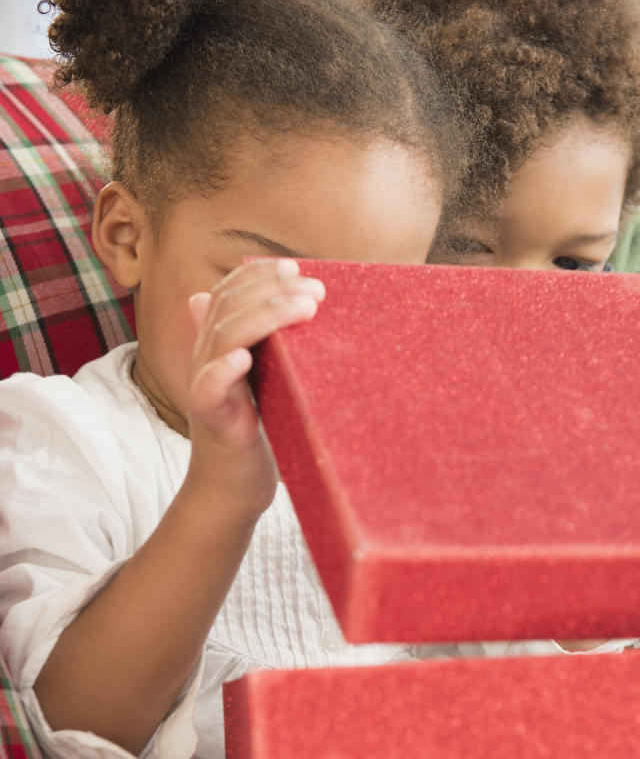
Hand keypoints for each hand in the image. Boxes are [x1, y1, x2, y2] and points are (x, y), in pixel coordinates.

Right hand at [186, 258, 324, 515]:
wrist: (232, 489)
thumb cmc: (254, 433)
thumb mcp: (261, 381)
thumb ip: (262, 345)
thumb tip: (280, 311)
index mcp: (217, 346)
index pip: (228, 294)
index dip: (257, 275)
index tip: (295, 268)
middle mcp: (206, 360)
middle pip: (227, 308)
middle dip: (272, 290)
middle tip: (315, 289)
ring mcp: (206, 388)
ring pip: (223, 339)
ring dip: (263, 317)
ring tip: (302, 309)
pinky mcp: (211, 421)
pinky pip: (208, 390)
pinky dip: (222, 372)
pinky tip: (243, 359)